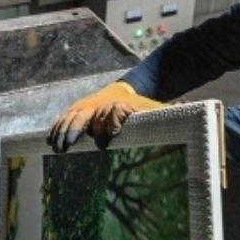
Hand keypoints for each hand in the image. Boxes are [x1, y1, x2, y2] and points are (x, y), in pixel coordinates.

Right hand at [48, 81, 166, 151]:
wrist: (121, 92)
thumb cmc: (139, 109)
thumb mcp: (154, 111)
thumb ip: (169, 115)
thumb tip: (191, 110)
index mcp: (120, 106)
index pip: (114, 112)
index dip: (110, 123)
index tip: (107, 138)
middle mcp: (100, 105)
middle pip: (87, 115)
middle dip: (78, 130)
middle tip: (71, 147)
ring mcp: (86, 107)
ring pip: (72, 117)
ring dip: (64, 132)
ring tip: (58, 148)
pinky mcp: (76, 110)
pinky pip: (63, 118)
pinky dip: (56, 128)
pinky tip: (49, 141)